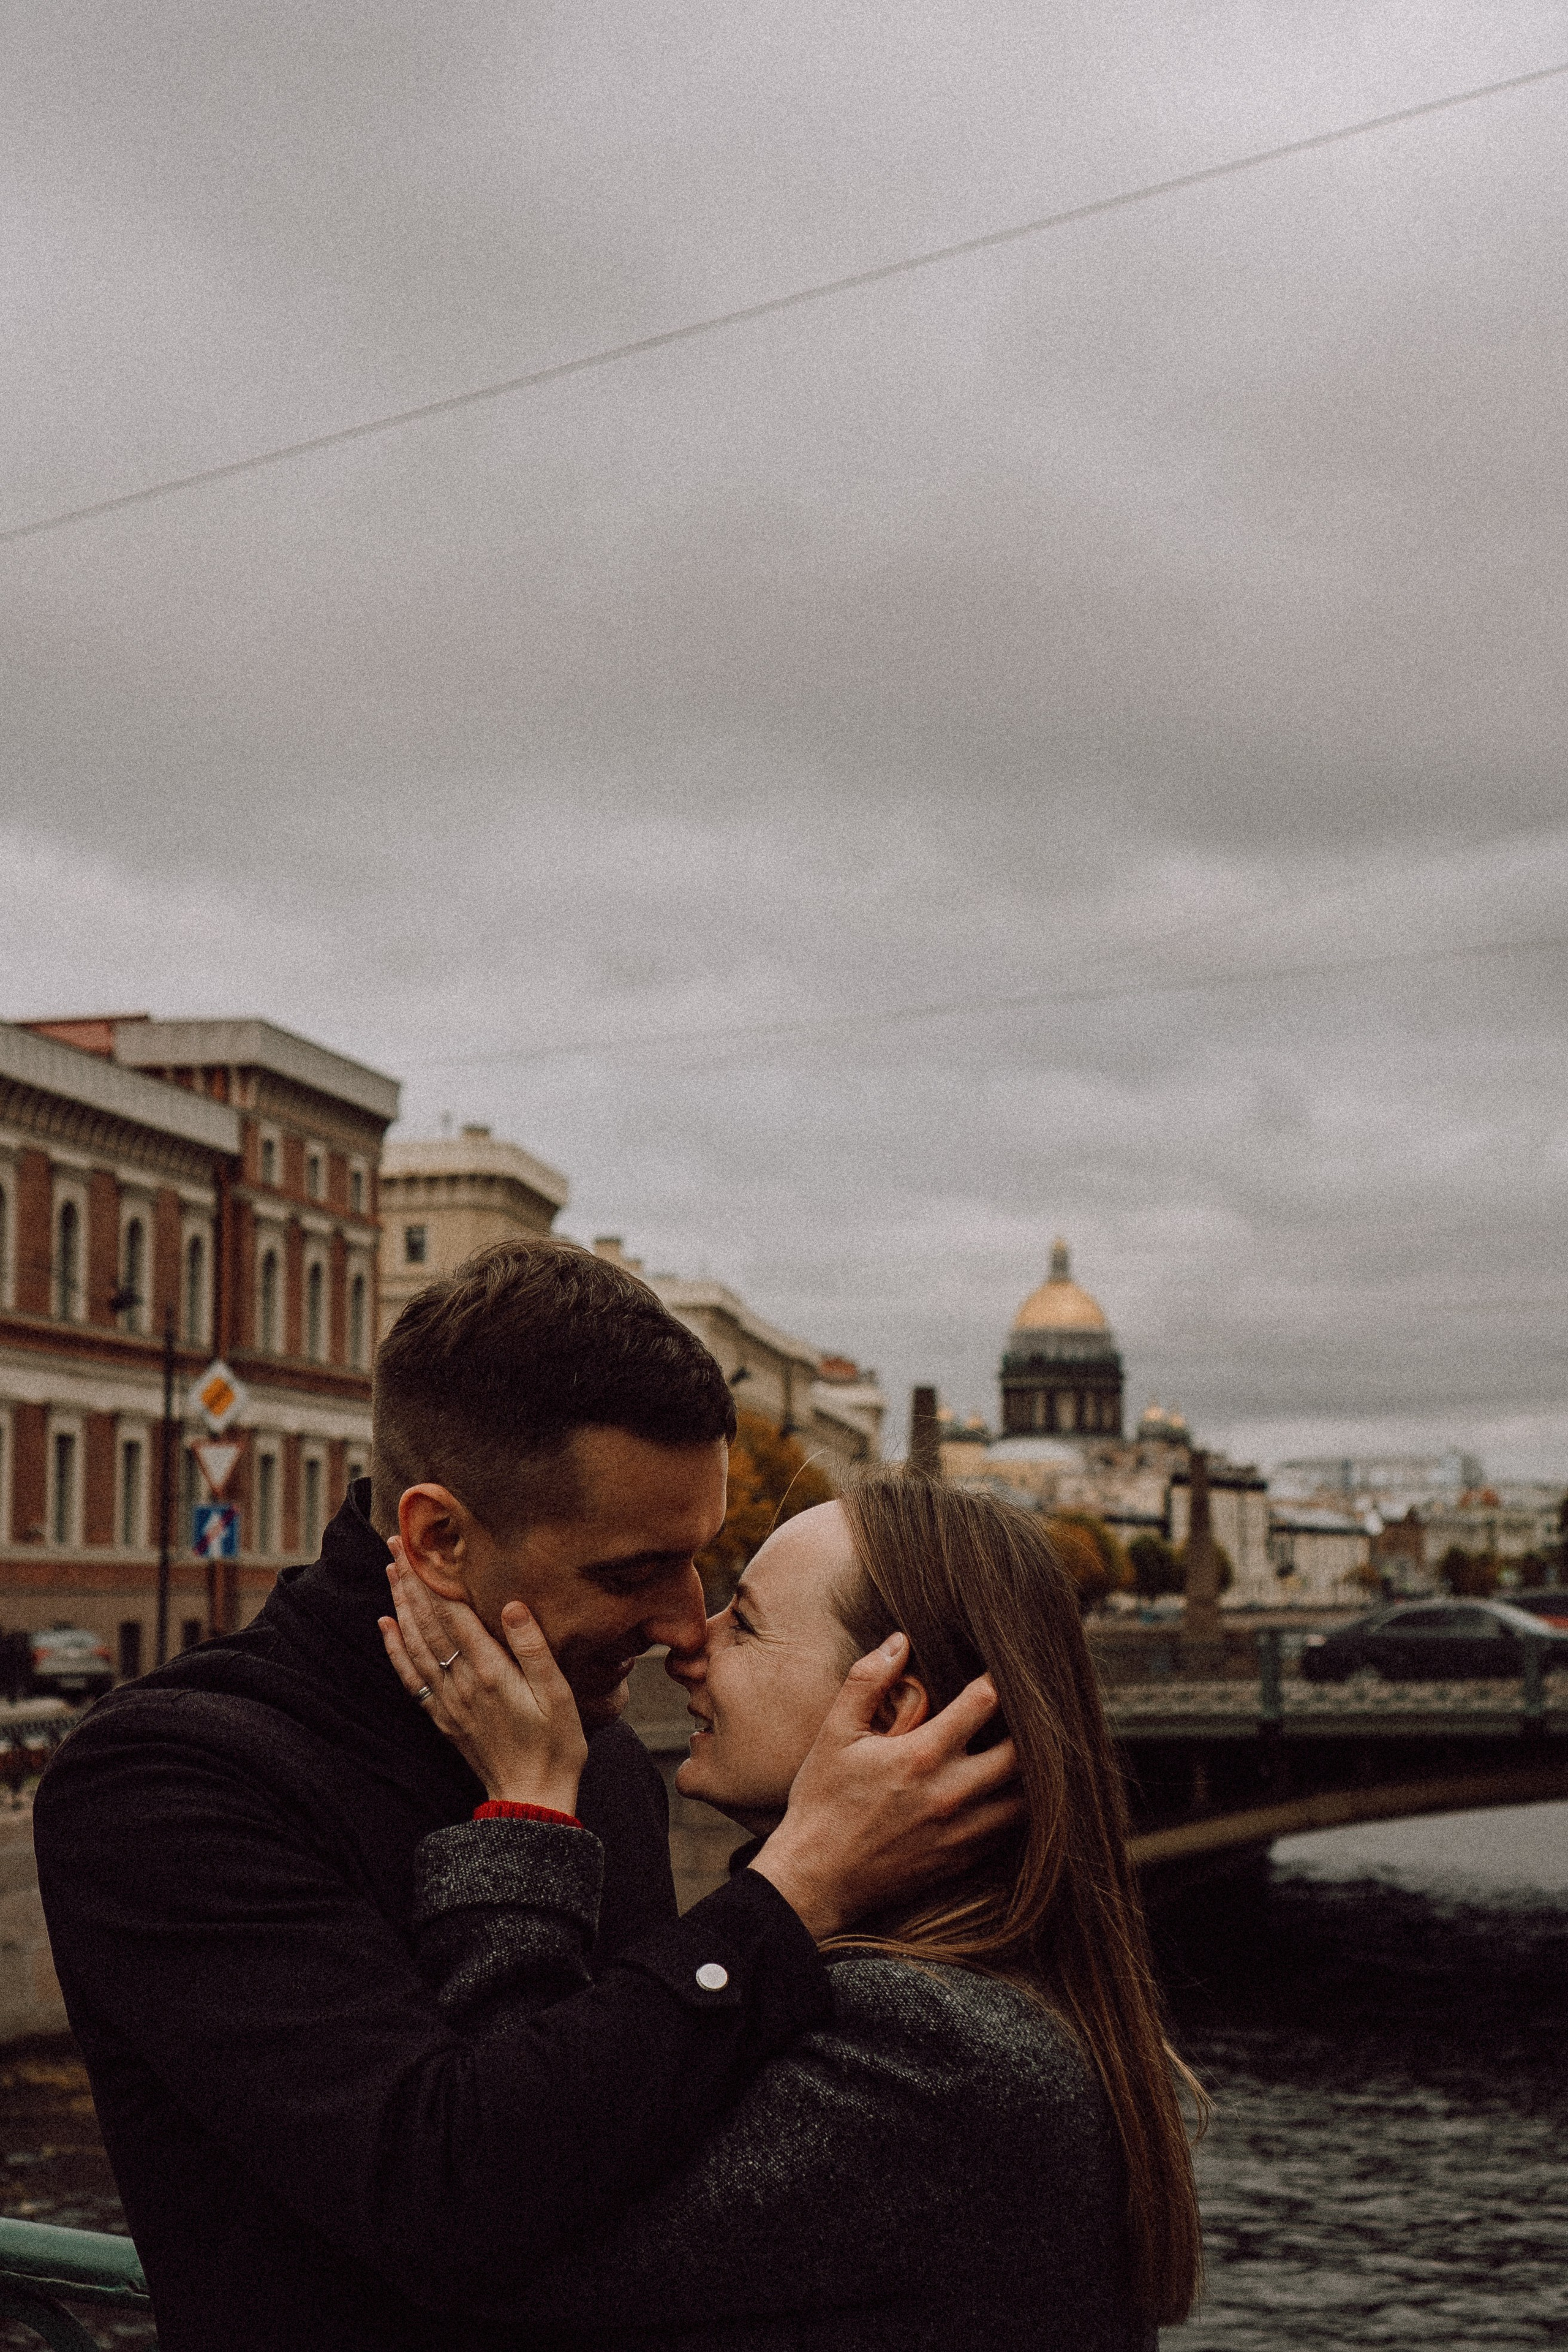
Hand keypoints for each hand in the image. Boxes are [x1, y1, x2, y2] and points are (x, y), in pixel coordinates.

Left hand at [378, 1541, 587, 1814]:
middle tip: (396, 1543)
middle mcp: (462, 1683)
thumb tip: (511, 1604)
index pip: (454, 1613)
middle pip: (428, 1622)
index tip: (420, 1546)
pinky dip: (395, 1649)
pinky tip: (387, 1627)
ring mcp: (448, 1701)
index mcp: (491, 1672)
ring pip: (414, 1644)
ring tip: (391, 1572)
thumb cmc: (556, 1744)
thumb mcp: (558, 1694)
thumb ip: (533, 1648)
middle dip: (411, 1580)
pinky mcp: (443, 1717)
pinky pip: (410, 1677)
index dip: (435, 1577)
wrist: (531, 1798)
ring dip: (401, 1605)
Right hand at [749, 1634, 1020, 1939]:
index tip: (1004, 1666)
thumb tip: (899, 1641)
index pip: (985, 1703)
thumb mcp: (834, 1734)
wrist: (815, 1880)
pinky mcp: (962, 1860)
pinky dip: (1014, 1809)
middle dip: (1029, 1727)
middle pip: (1022, 1754)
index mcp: (922, 1756)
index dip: (999, 1678)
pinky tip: (1005, 1793)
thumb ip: (867, 1682)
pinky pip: (1009, 1833)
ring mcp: (961, 1832)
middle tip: (1027, 1710)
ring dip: (1030, 1774)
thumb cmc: (822, 1803)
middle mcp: (951, 1794)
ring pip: (1026, 1799)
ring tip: (1025, 1752)